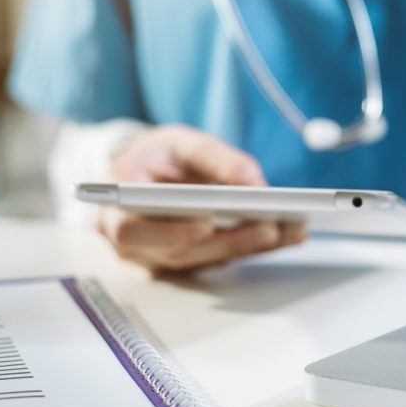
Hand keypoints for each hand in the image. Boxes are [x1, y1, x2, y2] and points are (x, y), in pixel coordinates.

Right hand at [97, 125, 304, 272]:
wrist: (146, 171)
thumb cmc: (158, 156)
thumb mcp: (180, 141)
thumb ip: (215, 158)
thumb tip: (254, 183)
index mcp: (116, 207)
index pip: (133, 229)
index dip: (170, 231)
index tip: (207, 224)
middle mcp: (133, 242)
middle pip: (179, 252)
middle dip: (228, 241)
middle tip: (269, 229)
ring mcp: (158, 259)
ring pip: (205, 261)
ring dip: (250, 247)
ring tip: (290, 230)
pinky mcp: (186, 265)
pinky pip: (220, 260)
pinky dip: (253, 247)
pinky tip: (285, 234)